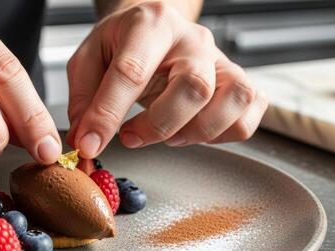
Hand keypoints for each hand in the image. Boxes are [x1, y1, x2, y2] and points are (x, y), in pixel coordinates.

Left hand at [66, 1, 267, 157]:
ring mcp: (220, 60)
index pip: (132, 71)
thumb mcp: (88, 60)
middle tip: (130, 137)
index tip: (90, 143)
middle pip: (194, 87)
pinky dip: (225, 133)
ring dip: (198, 130)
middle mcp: (193, 39)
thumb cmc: (121, 44)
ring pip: (234, 98)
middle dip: (159, 125)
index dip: (108, 114)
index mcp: (150, 24)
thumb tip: (86, 141)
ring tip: (168, 136)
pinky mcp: (237, 80)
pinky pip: (250, 113)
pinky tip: (194, 130)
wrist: (153, 28)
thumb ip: (84, 100)